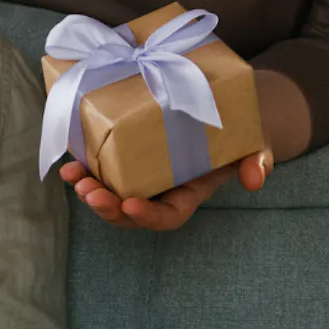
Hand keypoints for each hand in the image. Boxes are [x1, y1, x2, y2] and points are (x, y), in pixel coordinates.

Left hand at [58, 149, 270, 231]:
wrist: (224, 113)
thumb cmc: (241, 135)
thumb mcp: (257, 146)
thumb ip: (258, 162)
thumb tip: (254, 179)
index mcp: (188, 194)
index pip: (167, 216)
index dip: (149, 216)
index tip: (132, 206)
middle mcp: (160, 190)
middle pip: (130, 212)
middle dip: (108, 208)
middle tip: (90, 194)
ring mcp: (141, 176)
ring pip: (110, 194)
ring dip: (88, 190)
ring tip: (74, 178)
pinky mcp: (126, 156)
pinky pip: (102, 169)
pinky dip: (84, 168)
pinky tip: (69, 163)